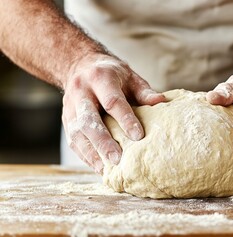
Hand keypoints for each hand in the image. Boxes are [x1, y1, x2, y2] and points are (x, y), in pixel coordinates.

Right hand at [62, 54, 164, 172]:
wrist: (80, 65)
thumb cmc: (111, 74)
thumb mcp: (129, 76)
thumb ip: (143, 91)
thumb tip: (161, 102)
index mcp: (100, 78)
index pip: (112, 102)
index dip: (125, 119)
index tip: (138, 136)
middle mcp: (81, 92)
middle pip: (88, 120)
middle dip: (103, 141)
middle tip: (118, 159)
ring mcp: (70, 107)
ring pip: (77, 132)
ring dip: (91, 153)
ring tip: (106, 169)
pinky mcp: (66, 119)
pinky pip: (72, 140)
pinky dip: (85, 155)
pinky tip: (98, 167)